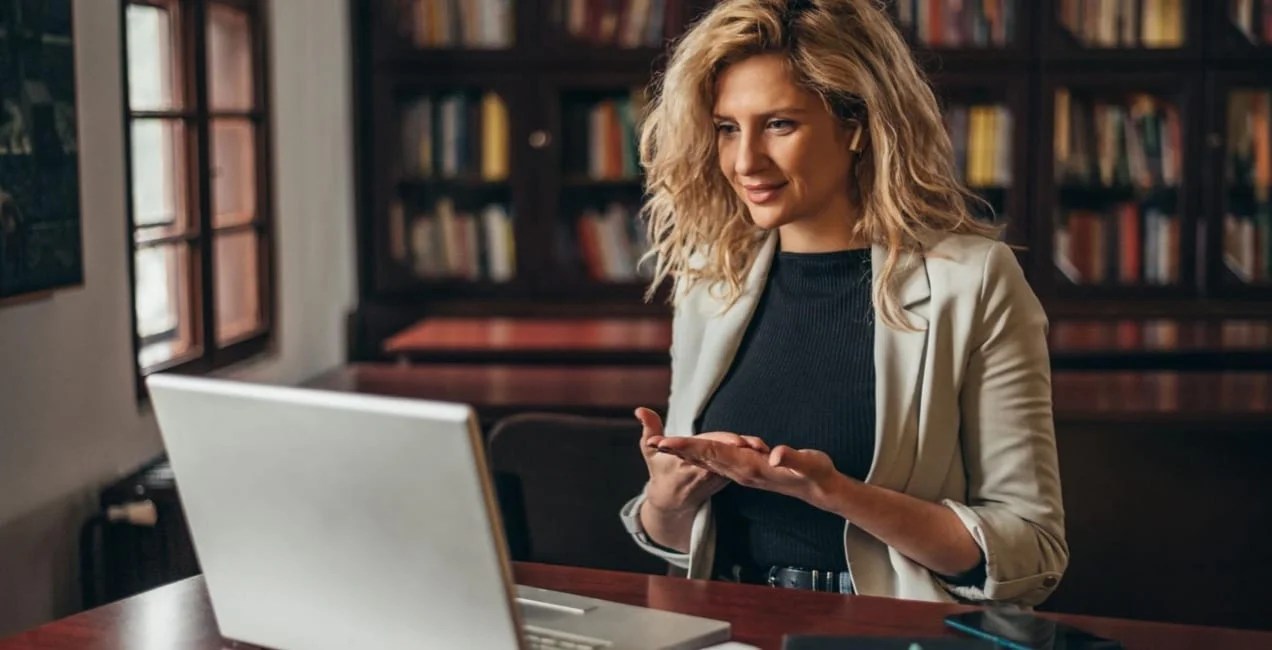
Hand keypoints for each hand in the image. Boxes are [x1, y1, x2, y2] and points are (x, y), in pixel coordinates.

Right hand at [637, 408, 768, 514]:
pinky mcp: (726, 476)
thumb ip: (649, 428)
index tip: (737, 442)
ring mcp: (718, 475)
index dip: (723, 444)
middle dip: (743, 451)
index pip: (708, 449)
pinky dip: (750, 460)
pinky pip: (740, 467)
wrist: (672, 501)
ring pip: (737, 462)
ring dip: (751, 456)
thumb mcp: (650, 450)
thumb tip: (639, 409)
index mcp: (690, 463)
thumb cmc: (660, 470)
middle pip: (727, 457)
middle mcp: (706, 470)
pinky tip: (763, 452)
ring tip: (764, 447)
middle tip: (758, 446)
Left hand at [651, 433, 848, 513]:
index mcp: (750, 466)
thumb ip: (792, 459)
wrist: (822, 491)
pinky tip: (691, 453)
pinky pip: (717, 463)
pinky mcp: (747, 470)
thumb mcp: (809, 464)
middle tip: (651, 442)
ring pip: (707, 460)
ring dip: (684, 453)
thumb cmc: (817, 475)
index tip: (667, 442)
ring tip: (662, 445)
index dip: (689, 446)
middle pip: (703, 457)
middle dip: (677, 450)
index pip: (713, 453)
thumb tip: (774, 454)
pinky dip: (700, 456)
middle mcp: (741, 471)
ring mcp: (743, 472)